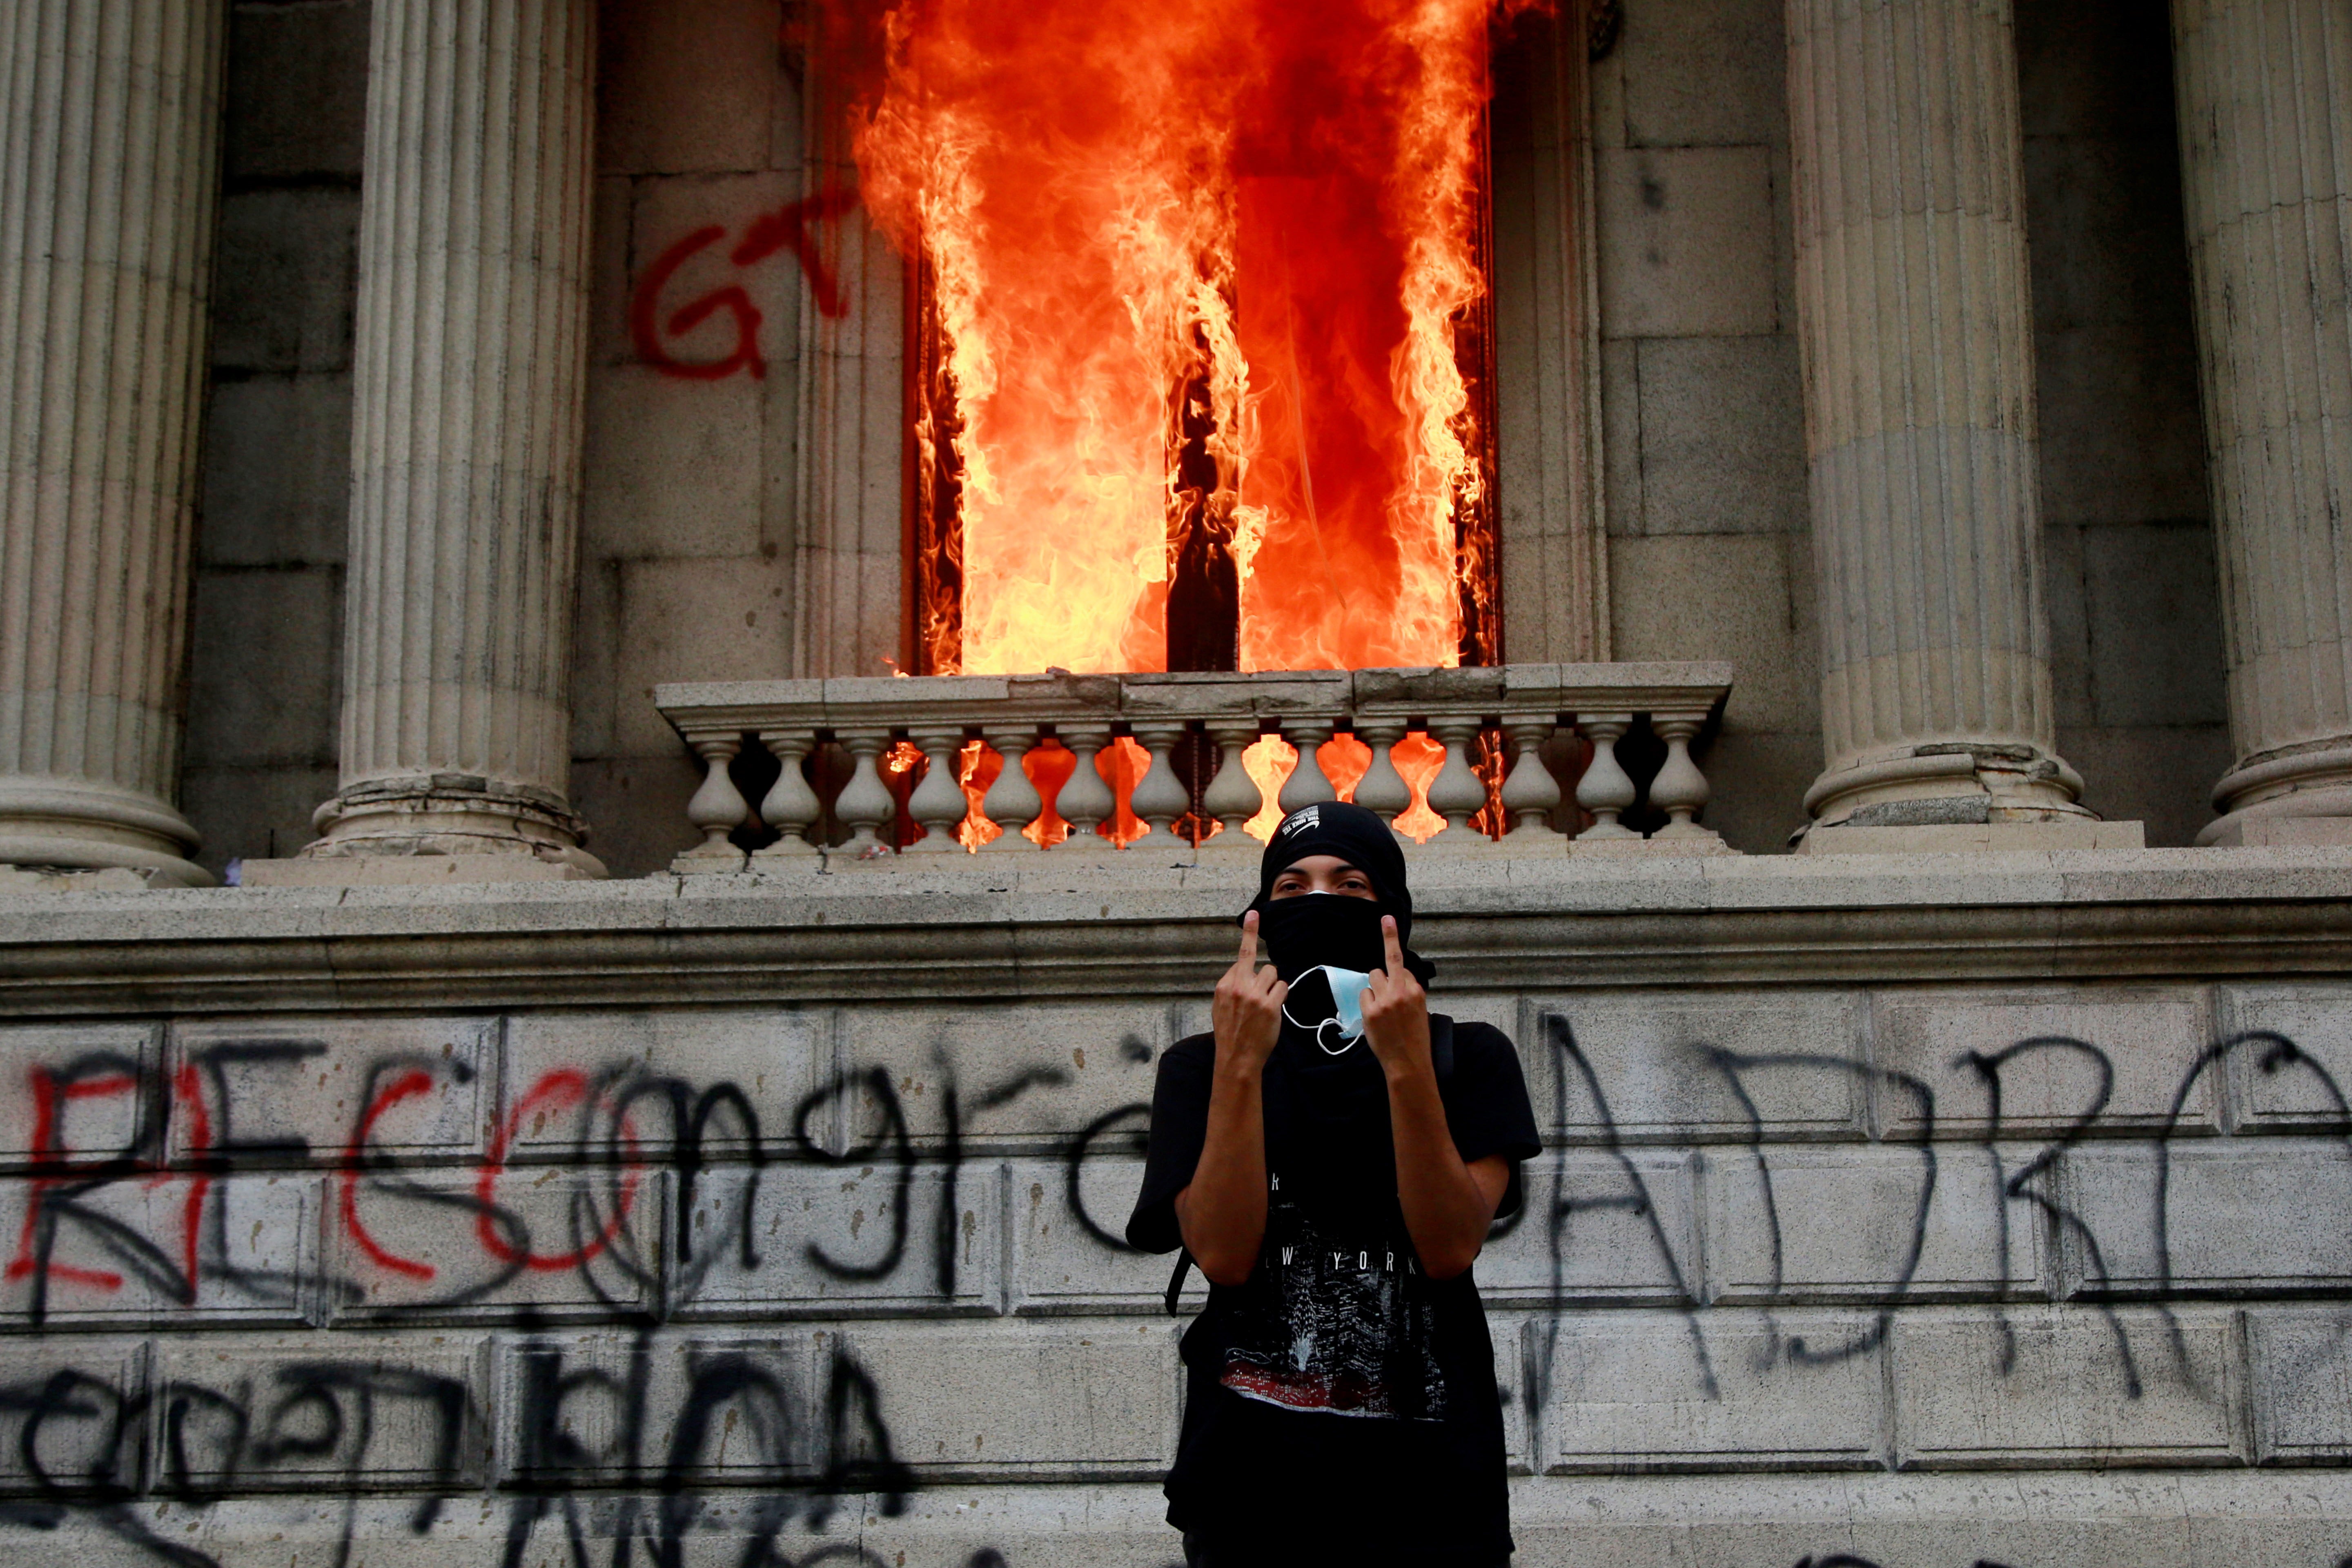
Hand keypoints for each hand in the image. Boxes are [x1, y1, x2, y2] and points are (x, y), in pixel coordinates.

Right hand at [1211, 911, 1286, 1077]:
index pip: (1242, 957)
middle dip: (1264, 974)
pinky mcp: (1270, 1006)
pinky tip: (1272, 1010)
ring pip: (1273, 974)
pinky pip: (1283, 988)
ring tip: (1264, 1005)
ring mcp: (1255, 996)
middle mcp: (1238, 986)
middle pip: (1260, 963)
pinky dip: (1280, 996)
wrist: (1236, 1057)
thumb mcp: (1220, 1006)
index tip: (1254, 915)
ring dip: (1273, 986)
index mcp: (1224, 985)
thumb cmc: (1230, 1032)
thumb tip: (1243, 970)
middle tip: (1263, 976)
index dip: (1250, 938)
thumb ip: (1231, 985)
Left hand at [1361, 914, 1431, 1081]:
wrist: (1408, 1062)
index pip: (1403, 966)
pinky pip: (1364, 994)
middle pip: (1387, 963)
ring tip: (1383, 1008)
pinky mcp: (1370, 1011)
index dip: (1397, 966)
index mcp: (1417, 990)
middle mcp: (1402, 991)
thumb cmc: (1415, 1037)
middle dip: (1386, 953)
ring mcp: (1385, 1000)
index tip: (1388, 919)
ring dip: (1375, 988)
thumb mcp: (1420, 1010)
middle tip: (1386, 927)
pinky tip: (1376, 1017)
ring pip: (1373, 977)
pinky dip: (1367, 1003)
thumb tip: (1398, 975)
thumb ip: (1409, 990)